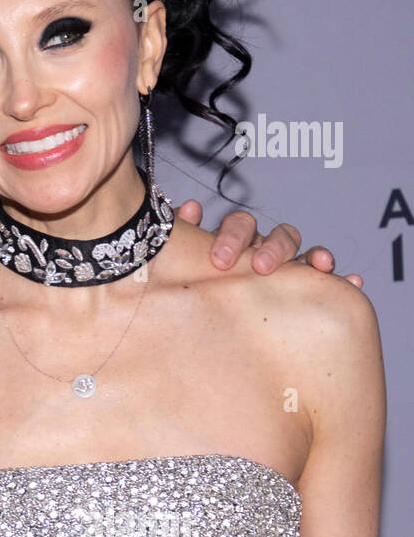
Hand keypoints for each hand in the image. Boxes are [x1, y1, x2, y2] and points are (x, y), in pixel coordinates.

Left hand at [175, 200, 363, 289]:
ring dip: (314, 255)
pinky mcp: (309, 290)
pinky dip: (343, 280)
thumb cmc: (202, 283)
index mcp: (237, 243)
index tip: (221, 260)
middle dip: (273, 248)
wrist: (211, 327)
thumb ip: (185, 235)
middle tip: (261, 268)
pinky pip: (331, 283)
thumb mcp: (188, 261)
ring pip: (306, 255)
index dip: (234, 237)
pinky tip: (352, 282)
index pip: (241, 227)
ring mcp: (290, 269)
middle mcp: (266, 251)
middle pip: (279, 237)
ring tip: (321, 264)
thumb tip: (190, 208)